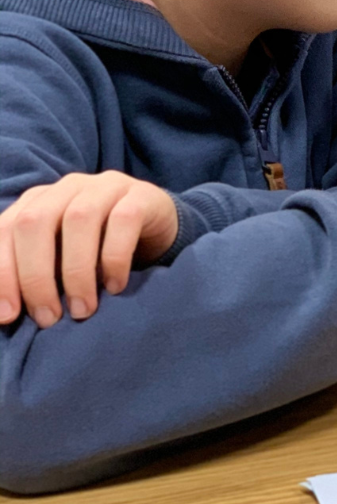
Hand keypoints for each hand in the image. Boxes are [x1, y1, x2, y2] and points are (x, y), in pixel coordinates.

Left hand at [0, 172, 178, 328]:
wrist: (154, 228)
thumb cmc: (96, 250)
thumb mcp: (58, 260)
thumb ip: (32, 273)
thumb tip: (7, 313)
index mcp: (39, 200)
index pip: (5, 229)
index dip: (2, 273)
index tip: (9, 316)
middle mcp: (68, 187)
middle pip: (36, 221)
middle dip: (35, 275)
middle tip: (48, 317)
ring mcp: (106, 186)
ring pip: (79, 218)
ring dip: (76, 272)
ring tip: (83, 309)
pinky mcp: (141, 195)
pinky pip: (124, 220)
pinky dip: (115, 259)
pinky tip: (115, 286)